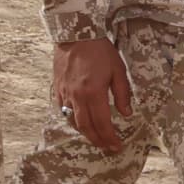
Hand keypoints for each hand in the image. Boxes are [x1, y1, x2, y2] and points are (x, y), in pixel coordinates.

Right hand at [52, 37, 132, 153]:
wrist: (75, 35)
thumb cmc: (100, 51)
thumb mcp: (118, 71)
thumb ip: (122, 94)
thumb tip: (126, 113)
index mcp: (93, 93)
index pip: (102, 123)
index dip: (109, 137)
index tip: (117, 146)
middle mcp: (76, 96)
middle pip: (86, 127)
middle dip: (97, 140)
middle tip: (107, 148)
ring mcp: (64, 93)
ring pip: (73, 121)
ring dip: (85, 133)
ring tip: (96, 139)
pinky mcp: (57, 88)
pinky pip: (63, 110)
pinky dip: (73, 121)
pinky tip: (81, 123)